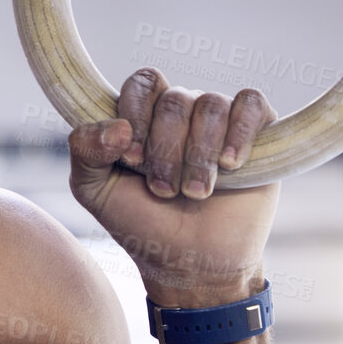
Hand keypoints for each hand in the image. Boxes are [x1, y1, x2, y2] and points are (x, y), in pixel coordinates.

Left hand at [68, 68, 278, 306]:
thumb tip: (118, 127)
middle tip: (163, 190)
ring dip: (199, 154)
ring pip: (211, 104)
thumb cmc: (141, 223)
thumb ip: (84, 150)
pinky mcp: (258, 132)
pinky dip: (240, 131)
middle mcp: (180, 112)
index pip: (141, 83)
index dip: (136, 115)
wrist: (190, 261)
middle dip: (166, 149)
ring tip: (195, 193)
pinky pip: (251, 102)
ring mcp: (218, 120)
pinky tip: (230, 164)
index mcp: (141, 116)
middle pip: (175, 100)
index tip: (132, 160)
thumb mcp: (95, 191)